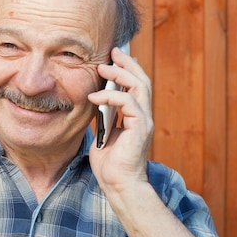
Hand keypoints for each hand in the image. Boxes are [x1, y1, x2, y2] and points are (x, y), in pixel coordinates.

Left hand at [87, 47, 153, 192]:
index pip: (135, 87)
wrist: (118, 185)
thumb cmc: (109, 164)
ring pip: (138, 87)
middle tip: (113, 51)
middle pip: (141, 81)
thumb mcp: (102, 134)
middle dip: (127, 64)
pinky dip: (110, 96)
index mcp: (136, 117)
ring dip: (120, 74)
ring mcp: (144, 121)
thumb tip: (93, 101)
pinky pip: (128, 103)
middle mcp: (143, 117)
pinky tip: (93, 97)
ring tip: (103, 68)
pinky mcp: (140, 127)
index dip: (126, 70)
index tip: (113, 58)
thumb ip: (102, 117)